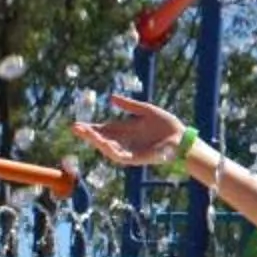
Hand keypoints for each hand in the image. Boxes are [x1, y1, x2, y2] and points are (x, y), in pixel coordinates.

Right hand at [72, 93, 188, 168]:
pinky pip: (120, 156)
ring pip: (107, 148)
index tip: (77, 124)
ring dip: (96, 141)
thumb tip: (111, 97)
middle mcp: (124, 141)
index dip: (90, 128)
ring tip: (85, 133)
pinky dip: (110, 150)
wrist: (181, 138)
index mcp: (125, 130)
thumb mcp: (146, 111)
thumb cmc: (166, 125)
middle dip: (88, 135)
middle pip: (101, 139)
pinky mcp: (136, 159)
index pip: (103, 129)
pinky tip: (102, 144)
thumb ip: (129, 106)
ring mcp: (129, 151)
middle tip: (75, 128)